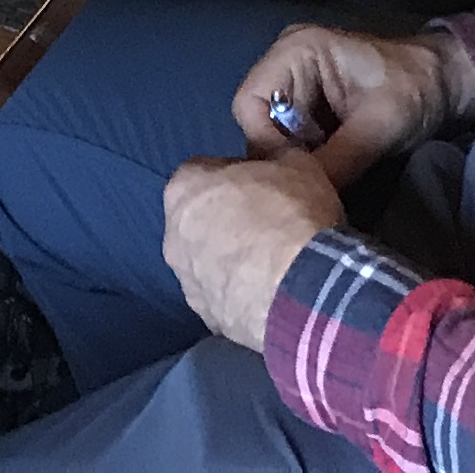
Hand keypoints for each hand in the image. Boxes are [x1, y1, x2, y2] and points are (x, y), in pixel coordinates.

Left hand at [162, 150, 349, 353]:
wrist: (302, 291)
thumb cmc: (292, 213)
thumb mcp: (296, 162)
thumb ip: (275, 155)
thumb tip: (275, 159)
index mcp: (184, 188)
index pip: (203, 171)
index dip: (234, 176)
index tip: (262, 185)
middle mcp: (173, 235)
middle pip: (198, 218)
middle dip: (226, 219)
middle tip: (266, 223)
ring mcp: (186, 282)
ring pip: (206, 262)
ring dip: (231, 260)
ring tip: (272, 264)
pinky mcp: (207, 318)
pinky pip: (222, 297)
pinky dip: (240, 294)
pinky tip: (271, 292)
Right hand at [228, 22, 474, 184]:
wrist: (445, 83)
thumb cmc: (414, 91)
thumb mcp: (377, 128)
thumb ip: (336, 161)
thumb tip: (302, 199)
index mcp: (297, 50)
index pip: (249, 103)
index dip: (267, 144)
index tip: (296, 177)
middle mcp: (285, 60)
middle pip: (255, 119)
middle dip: (280, 154)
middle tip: (308, 183)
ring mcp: (294, 79)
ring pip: (269, 131)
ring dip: (292, 158)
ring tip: (317, 180)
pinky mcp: (306, 100)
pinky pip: (288, 134)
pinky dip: (303, 156)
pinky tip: (323, 171)